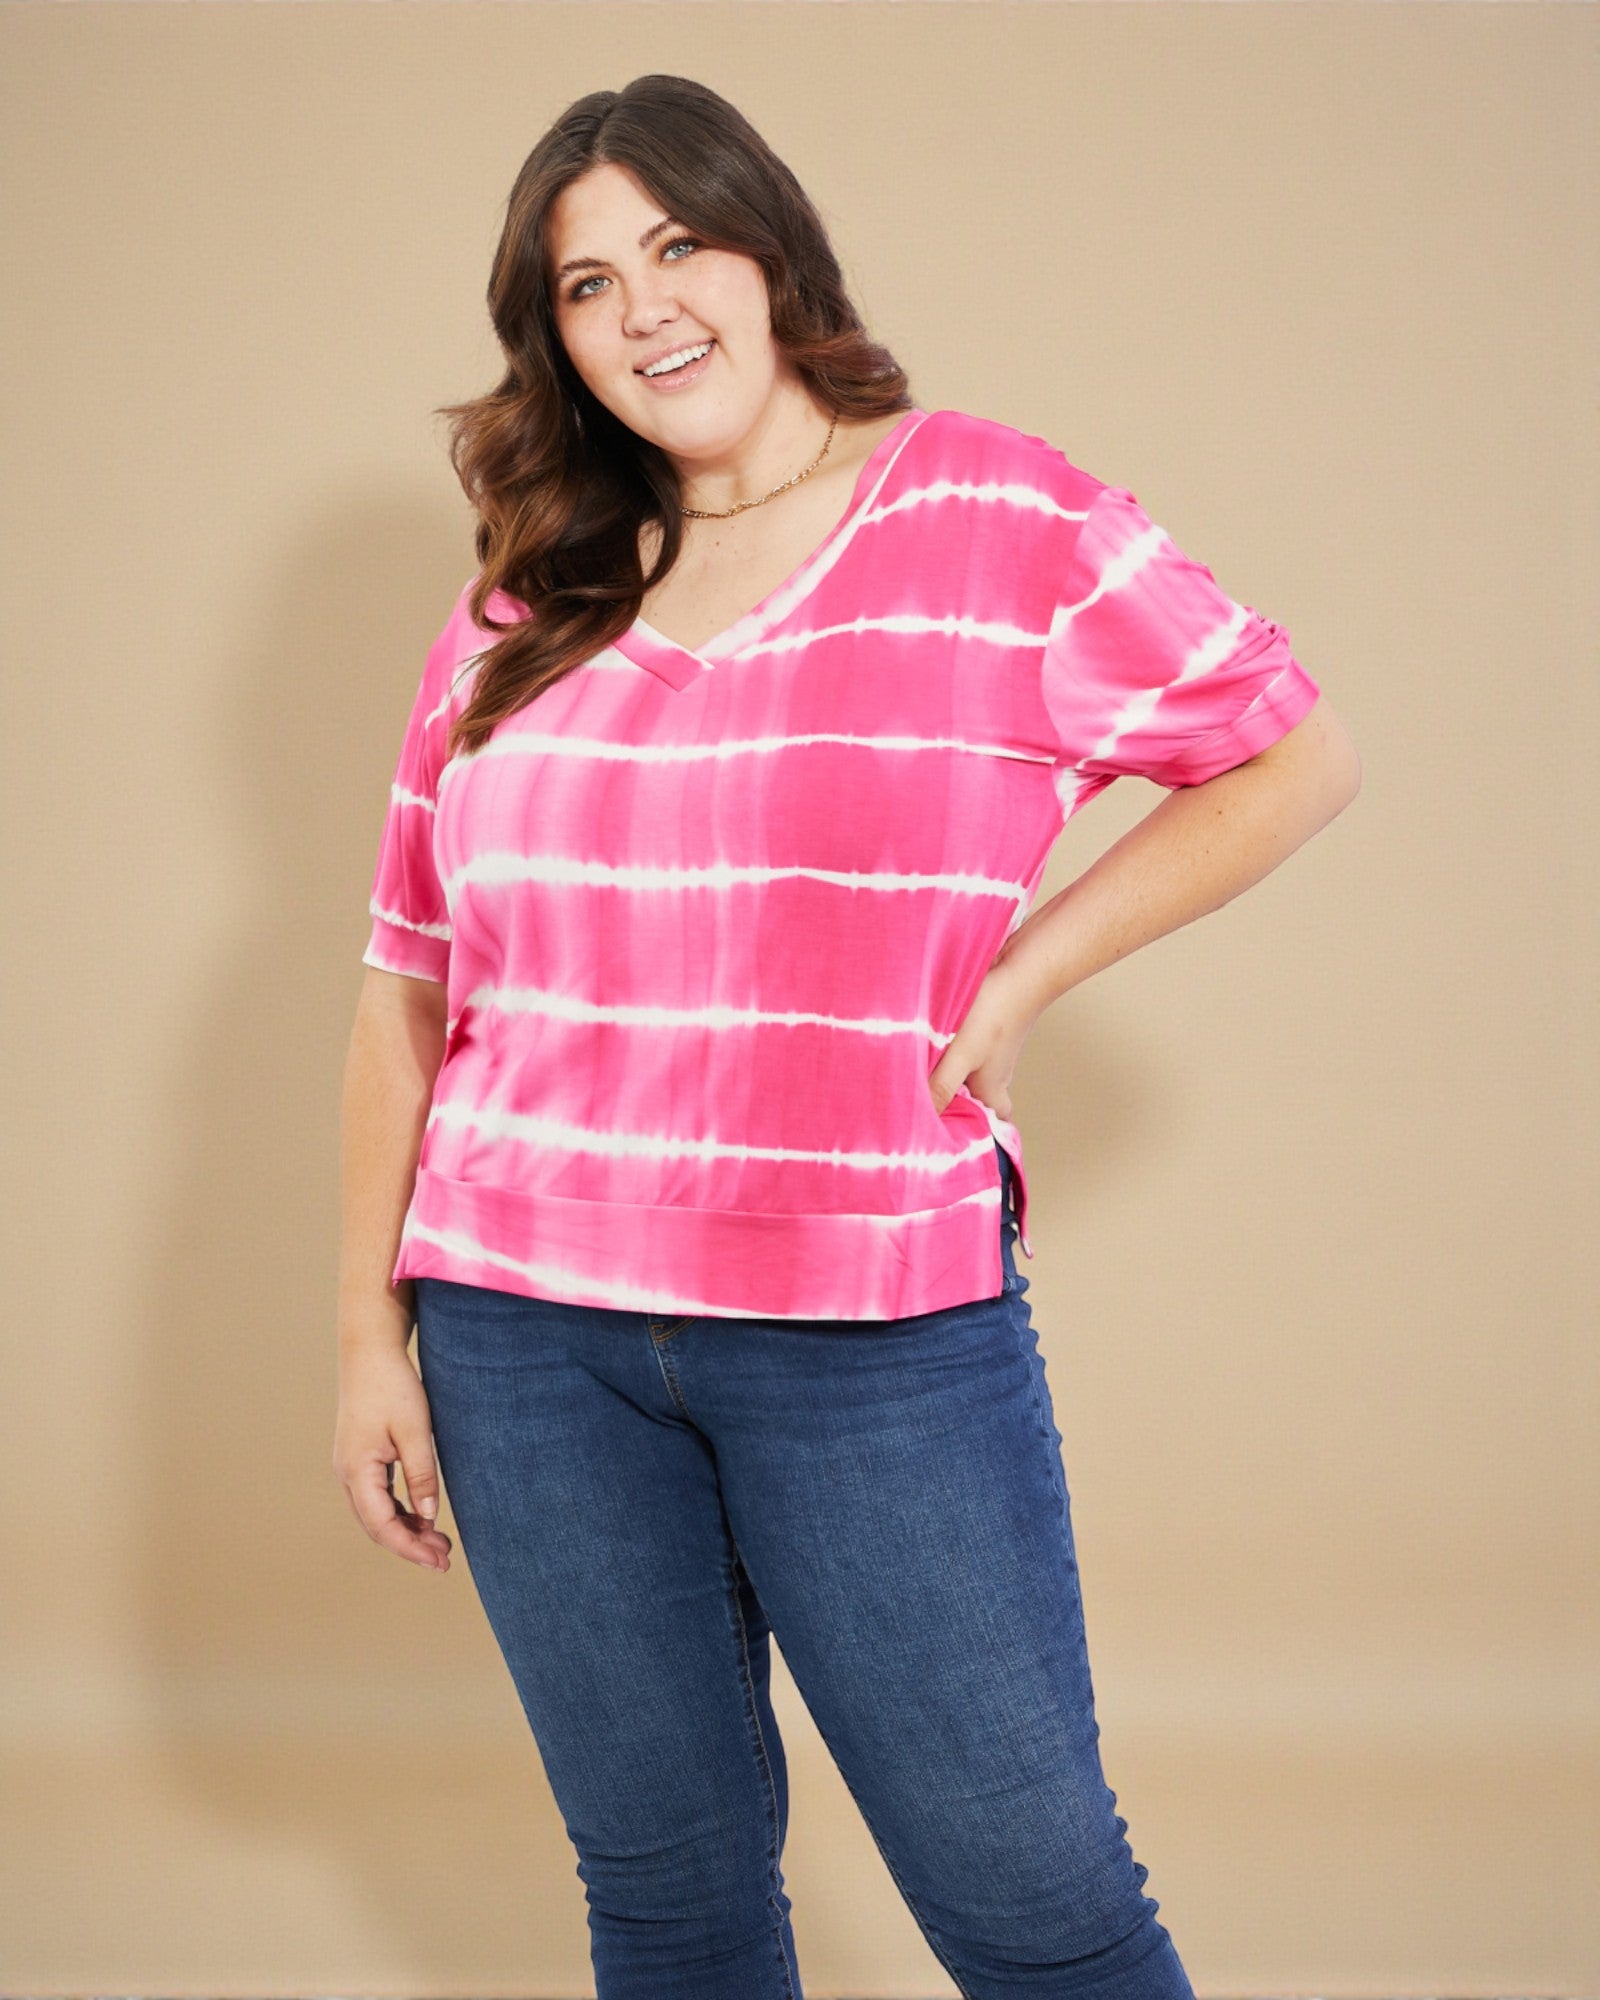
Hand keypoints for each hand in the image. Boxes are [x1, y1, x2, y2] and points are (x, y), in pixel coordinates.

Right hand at [333, 1340, 454, 1571]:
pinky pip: (377, 1497)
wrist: (369, 1352)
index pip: (382, 1526)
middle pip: (376, 1526)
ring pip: (375, 1514)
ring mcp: (350, 1467)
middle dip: (410, 1545)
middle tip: (445, 1558)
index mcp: (357, 1471)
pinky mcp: (359, 1459)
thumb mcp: (414, 1432)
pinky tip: (422, 1516)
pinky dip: (399, 1512)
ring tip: (439, 1542)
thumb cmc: (393, 1387)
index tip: (439, 1561)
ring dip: (405, 1530)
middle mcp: (347, 1474)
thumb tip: (430, 1518)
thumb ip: (422, 1476)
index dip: (411, 1549)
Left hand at [927, 951, 1041, 1120]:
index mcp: (992, 1091)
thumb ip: (942, 1086)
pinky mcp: (982, 1033)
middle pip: (975, 1103)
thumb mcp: (962, 1055)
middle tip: (922, 1110)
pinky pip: (962, 1052)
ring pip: (965, 1077)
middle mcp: (993, 1077)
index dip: (969, 1135)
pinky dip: (945, 1053)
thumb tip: (921, 1119)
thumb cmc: (996, 1013)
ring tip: (912, 1079)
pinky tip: (925, 1045)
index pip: (987, 1127)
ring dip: (943, 1077)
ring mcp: (989, 1054)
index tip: (940, 1141)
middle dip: (952, 1108)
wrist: (1020, 970)